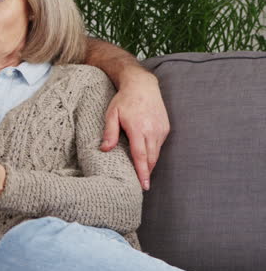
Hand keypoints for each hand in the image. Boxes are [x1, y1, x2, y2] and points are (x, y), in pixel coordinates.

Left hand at [101, 71, 169, 190]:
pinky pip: (159, 145)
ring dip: (150, 163)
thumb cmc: (124, 99)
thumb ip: (109, 132)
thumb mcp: (112, 114)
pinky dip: (153, 152)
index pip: (141, 156)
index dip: (142, 172)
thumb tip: (105, 149)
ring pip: (156, 153)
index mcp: (138, 129)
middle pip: (151, 158)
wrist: (143, 85)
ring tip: (143, 174)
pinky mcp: (166, 128)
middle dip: (147, 172)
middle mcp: (153, 131)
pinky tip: (146, 156)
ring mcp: (161, 130)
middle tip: (141, 185)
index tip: (143, 185)